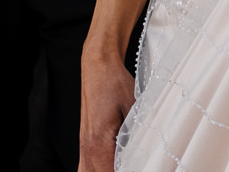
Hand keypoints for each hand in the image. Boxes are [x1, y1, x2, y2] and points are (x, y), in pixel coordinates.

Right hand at [79, 44, 133, 171]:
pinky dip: (96, 170)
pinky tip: (109, 167)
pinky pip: (85, 165)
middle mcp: (87, 147)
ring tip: (122, 167)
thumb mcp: (133, 107)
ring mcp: (83, 145)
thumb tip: (146, 152)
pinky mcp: (84, 141)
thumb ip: (136, 134)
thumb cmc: (114, 83)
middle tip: (132, 166)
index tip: (138, 168)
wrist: (98, 67)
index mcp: (99, 142)